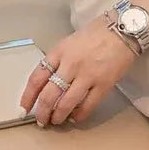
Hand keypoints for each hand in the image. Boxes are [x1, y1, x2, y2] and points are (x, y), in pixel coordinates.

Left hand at [20, 14, 137, 125]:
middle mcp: (70, 64)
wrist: (123, 28)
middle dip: (42, 112)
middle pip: (49, 95)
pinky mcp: (104, 84)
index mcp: (59, 52)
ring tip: (57, 121)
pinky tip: (75, 118)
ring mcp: (87, 75)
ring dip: (58, 116)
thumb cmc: (97, 33)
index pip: (37, 78)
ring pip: (66, 103)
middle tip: (42, 120)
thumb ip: (59, 60)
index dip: (28, 96)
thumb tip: (49, 82)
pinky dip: (79, 115)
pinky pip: (87, 106)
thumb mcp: (70, 41)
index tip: (24, 108)